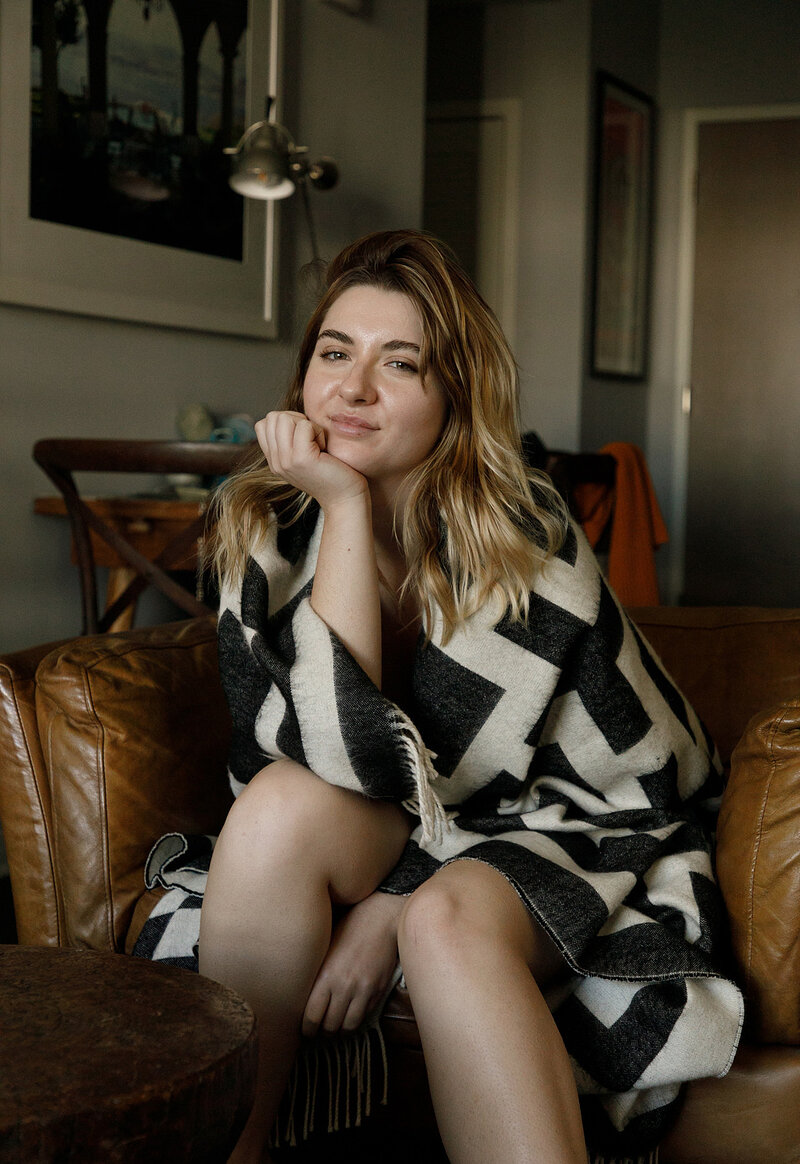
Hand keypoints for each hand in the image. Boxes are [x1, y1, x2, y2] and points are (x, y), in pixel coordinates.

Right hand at [256, 410, 367, 510]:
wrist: (345, 499)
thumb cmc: (332, 473)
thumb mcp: (303, 457)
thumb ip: (290, 441)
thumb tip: (288, 416)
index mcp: (274, 461)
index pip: (262, 424)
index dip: (285, 421)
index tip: (303, 437)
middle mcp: (276, 462)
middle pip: (273, 417)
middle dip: (296, 420)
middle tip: (312, 439)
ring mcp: (285, 461)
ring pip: (284, 418)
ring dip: (306, 424)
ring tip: (317, 443)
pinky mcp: (301, 459)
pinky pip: (304, 426)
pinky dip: (317, 431)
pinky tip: (324, 448)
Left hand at [302, 892, 405, 1036]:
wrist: (381, 918)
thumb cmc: (349, 928)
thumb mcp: (326, 948)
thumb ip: (317, 974)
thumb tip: (303, 997)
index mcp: (326, 975)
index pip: (311, 1017)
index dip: (307, 1029)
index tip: (305, 1030)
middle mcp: (344, 986)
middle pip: (329, 1026)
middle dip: (322, 1032)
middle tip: (318, 1031)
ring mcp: (363, 990)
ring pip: (348, 1027)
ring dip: (339, 1030)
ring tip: (334, 1026)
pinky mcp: (377, 990)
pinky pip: (364, 1016)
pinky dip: (355, 1020)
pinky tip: (349, 1015)